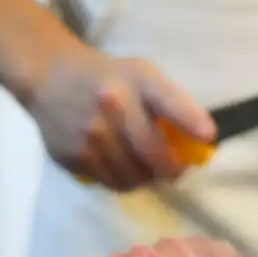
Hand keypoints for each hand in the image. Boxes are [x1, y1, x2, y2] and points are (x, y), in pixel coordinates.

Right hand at [25, 49, 214, 191]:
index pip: (169, 101)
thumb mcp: (140, 74)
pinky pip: (107, 182)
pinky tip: (122, 170)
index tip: (208, 137)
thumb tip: (198, 143)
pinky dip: (121, 181)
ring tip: (147, 173)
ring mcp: (88, 135)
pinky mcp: (71, 156)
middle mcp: (111, 106)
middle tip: (175, 172)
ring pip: (131, 176)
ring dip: (145, 179)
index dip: (191, 121)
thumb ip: (167, 103)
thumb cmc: (106, 77)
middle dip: (170, 169)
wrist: (49, 79)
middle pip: (151, 153)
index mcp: (135, 80)